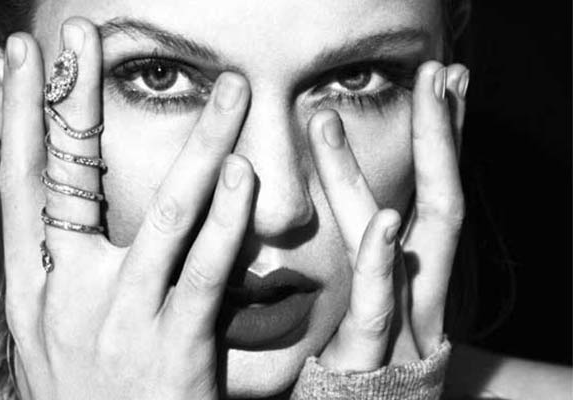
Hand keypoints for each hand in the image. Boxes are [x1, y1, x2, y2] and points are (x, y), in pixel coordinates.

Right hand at [0, 18, 251, 399]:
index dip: (23, 114)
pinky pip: (206, 269)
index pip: (19, 182)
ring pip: (164, 214)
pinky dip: (228, 219)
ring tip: (228, 92)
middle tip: (86, 30)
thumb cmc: (85, 398)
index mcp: (31, 290)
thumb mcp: (53, 335)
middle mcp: (65, 295)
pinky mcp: (173, 347)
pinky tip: (244, 174)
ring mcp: (120, 319)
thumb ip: (62, 275)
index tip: (28, 56)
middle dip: (78, 98)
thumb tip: (66, 215)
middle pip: (73, 179)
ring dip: (202, 146)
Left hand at [313, 61, 468, 370]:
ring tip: (424, 103)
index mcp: (409, 279)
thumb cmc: (352, 376)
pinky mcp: (369, 359)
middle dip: (442, 137)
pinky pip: (380, 307)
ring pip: (417, 238)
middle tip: (439, 73)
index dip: (440, 142)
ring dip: (425, 167)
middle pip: (441, 202)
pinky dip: (382, 262)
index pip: (431, 196)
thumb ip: (364, 266)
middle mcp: (418, 296)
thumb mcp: (363, 311)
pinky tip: (388, 219)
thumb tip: (363, 213)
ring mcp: (403, 325)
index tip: (442, 86)